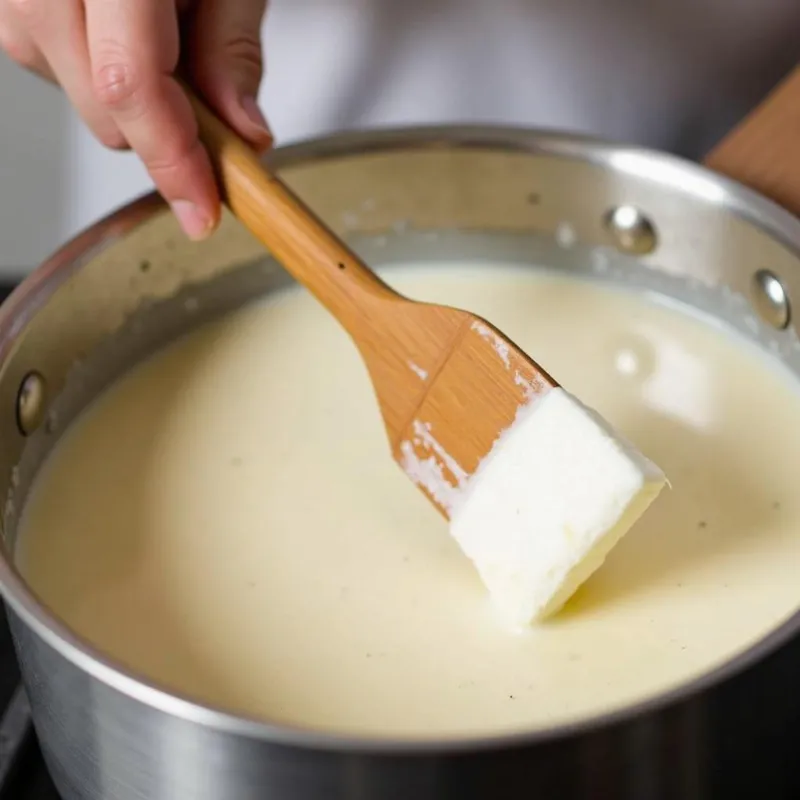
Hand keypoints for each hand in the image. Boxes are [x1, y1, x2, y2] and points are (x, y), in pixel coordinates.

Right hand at [0, 0, 270, 239]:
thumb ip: (234, 52)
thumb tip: (245, 136)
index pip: (130, 82)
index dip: (172, 159)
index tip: (203, 211)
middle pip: (101, 104)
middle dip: (163, 129)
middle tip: (207, 98)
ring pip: (71, 91)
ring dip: (127, 94)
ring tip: (158, 27)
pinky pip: (42, 59)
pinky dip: (92, 65)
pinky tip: (120, 24)